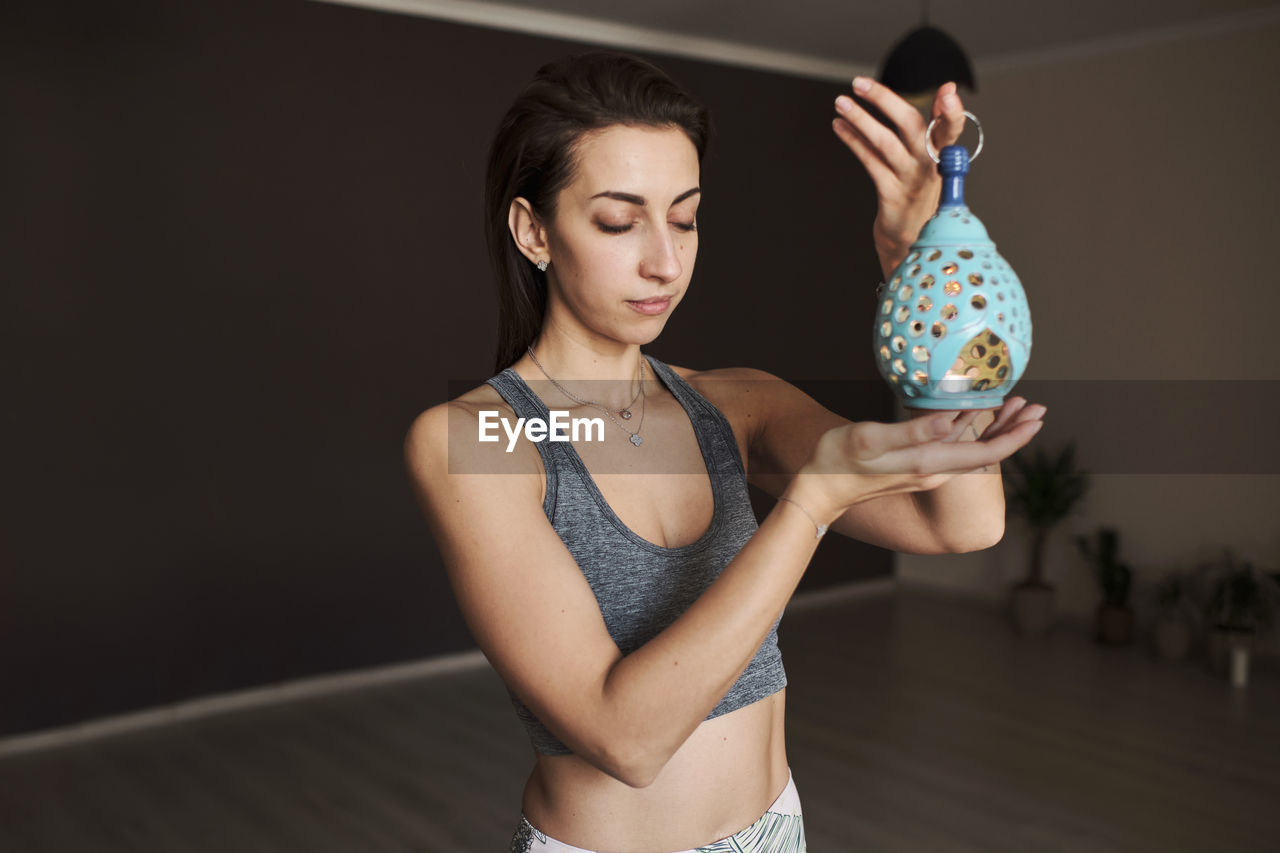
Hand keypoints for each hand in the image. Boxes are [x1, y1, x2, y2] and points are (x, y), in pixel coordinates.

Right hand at [794, 398, 1044, 519]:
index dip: (1014, 436)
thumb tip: (951, 420)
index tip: (1037, 419)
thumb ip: (912, 431)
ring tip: (1015, 404)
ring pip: (970, 447)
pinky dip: (968, 428)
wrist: (820, 489)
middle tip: (1037, 407)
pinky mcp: (915, 465)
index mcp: (928, 463)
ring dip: (994, 427)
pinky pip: (952, 445)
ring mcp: (925, 469)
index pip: (984, 452)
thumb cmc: (838, 460)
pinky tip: (969, 413)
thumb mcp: (870, 440)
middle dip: (1013, 429)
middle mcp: (933, 470)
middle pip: (984, 450)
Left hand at [832, 77, 966, 278]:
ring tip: (840, 102)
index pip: (951, 129)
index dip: (952, 112)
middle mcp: (929, 166)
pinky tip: (839, 126)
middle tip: (859, 83)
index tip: (948, 91)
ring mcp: (909, 182)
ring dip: (860, 119)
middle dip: (884, 100)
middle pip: (911, 126)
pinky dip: (853, 141)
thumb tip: (940, 89)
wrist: (910, 239)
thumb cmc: (917, 192)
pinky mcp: (890, 195)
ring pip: (884, 142)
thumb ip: (929, 129)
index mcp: (942, 155)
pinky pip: (869, 162)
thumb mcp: (929, 161)